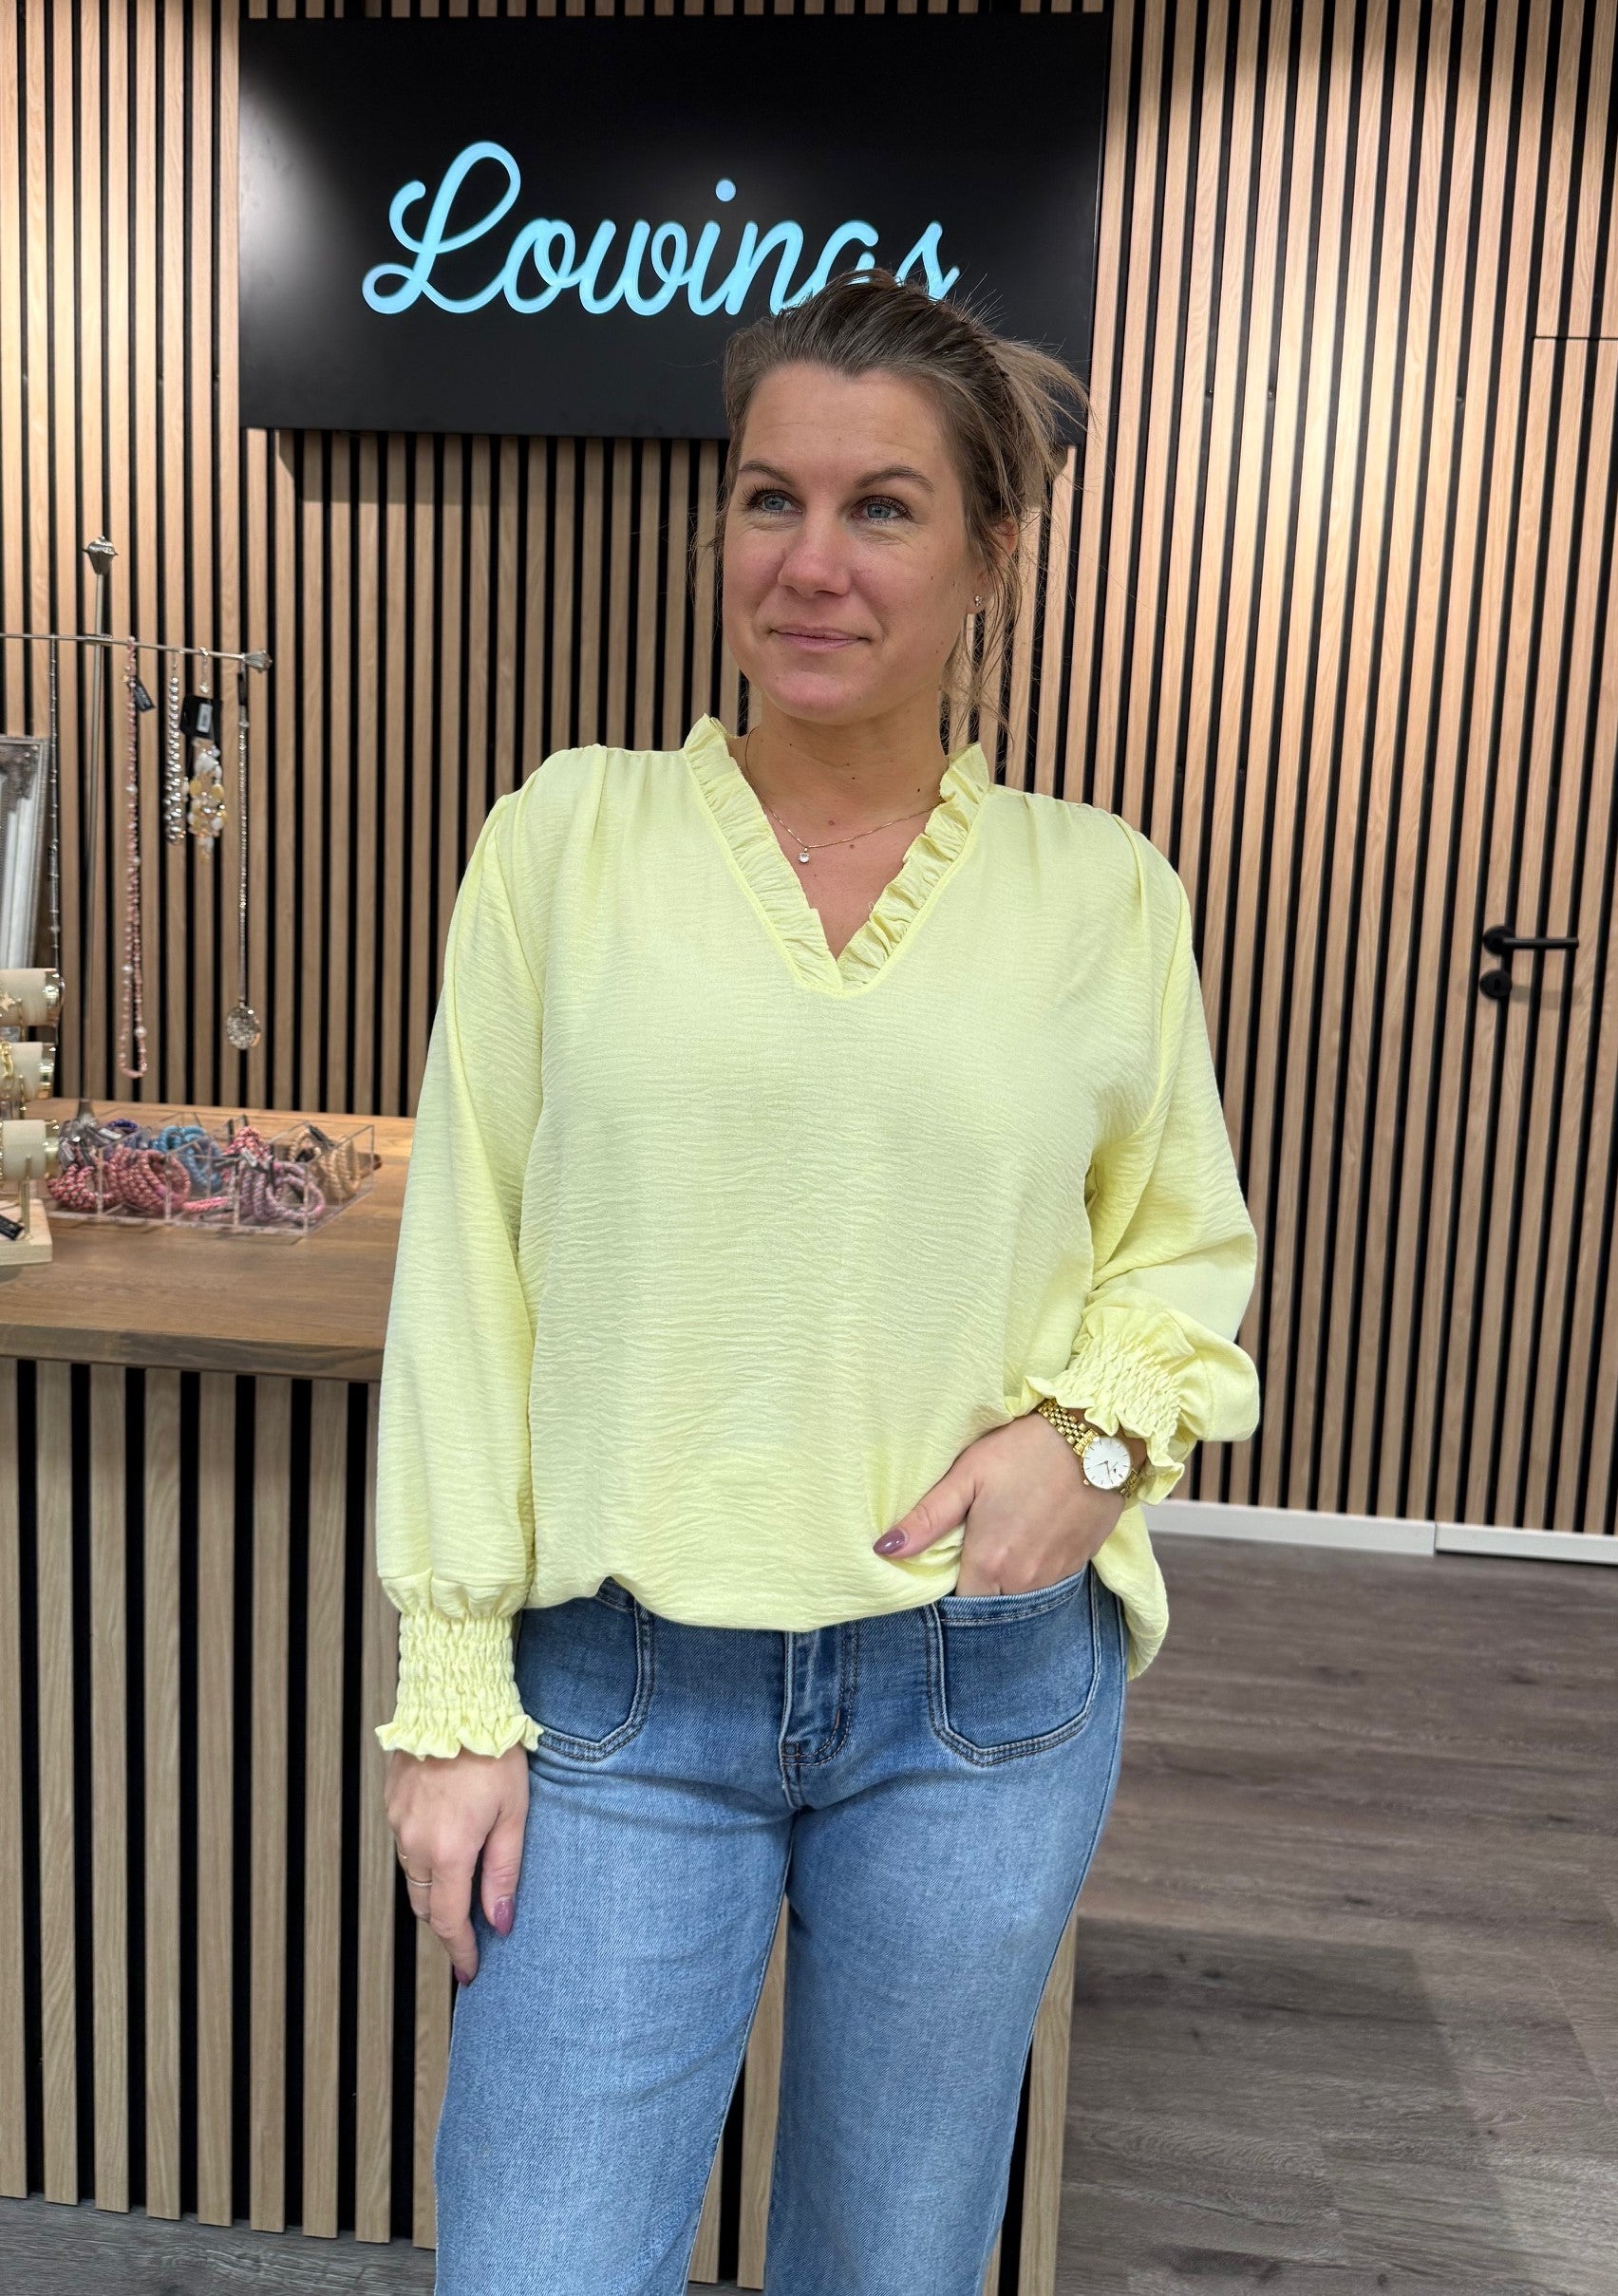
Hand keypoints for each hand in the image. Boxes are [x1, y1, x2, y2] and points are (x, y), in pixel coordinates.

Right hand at [383, 1741, 529, 1985]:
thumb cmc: (493, 1752)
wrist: (456, 1699)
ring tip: (461, 1884)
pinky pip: (405, 1840)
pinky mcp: (392, 1799)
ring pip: (412, 1872)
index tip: (470, 1970)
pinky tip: (446, 1838)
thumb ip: (504, 1871)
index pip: (447, 1920)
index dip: (459, 1950)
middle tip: (469, 1932)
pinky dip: (423, 1852)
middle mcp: (415, 1841)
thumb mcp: (513, 1814)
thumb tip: (500, 1921)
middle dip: (445, 1922)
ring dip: (433, 1886)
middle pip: (424, 1902)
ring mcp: (398, 1819)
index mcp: (448, 1850)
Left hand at [871, 1411, 1141, 1596]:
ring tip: (1003, 1542)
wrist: (1095, 1440)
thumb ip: (926, 1519)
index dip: (949, 1588)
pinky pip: (1048, 1583)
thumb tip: (883, 1550)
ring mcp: (1055, 1576)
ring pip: (1021, 1597)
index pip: (959, 1603)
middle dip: (978, 1587)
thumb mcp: (967, 1475)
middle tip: (973, 1550)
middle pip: (991, 1603)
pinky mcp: (1080, 1564)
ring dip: (1007, 1581)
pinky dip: (1035, 1571)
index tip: (946, 1566)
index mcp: (989, 1563)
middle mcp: (1023, 1582)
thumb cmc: (1024, 1451)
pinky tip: (1031, 1539)